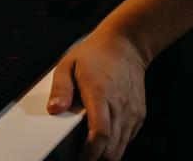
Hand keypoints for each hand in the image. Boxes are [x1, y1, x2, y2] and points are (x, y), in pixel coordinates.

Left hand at [46, 27, 147, 160]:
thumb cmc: (95, 53)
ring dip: (107, 155)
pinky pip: (128, 139)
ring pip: (121, 147)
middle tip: (82, 159)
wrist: (125, 44)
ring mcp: (132, 111)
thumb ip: (60, 87)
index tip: (79, 158)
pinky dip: (116, 145)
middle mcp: (119, 105)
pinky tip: (105, 140)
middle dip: (97, 159)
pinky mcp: (139, 114)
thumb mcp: (69, 62)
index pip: (99, 133)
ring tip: (91, 152)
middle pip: (112, 148)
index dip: (90, 152)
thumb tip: (53, 109)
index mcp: (100, 93)